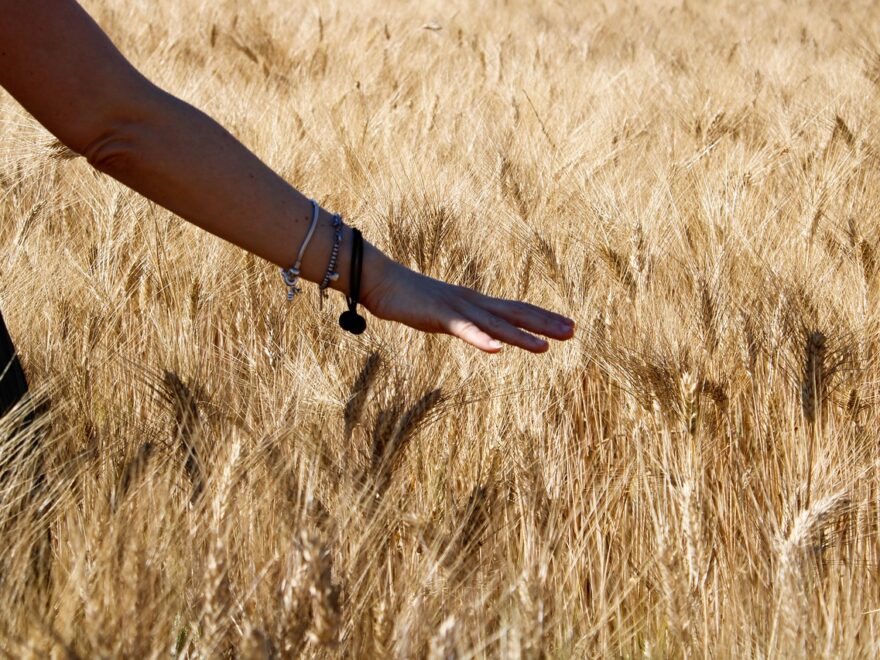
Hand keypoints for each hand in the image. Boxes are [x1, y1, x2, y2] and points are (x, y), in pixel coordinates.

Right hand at [360, 257, 575, 353]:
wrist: (382, 282)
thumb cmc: (411, 299)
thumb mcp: (445, 314)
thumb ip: (465, 323)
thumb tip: (482, 333)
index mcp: (477, 303)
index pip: (517, 309)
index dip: (544, 317)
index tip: (569, 325)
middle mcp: (474, 303)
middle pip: (516, 313)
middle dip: (545, 323)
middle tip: (574, 332)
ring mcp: (458, 309)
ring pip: (496, 325)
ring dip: (521, 336)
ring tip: (546, 348)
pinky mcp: (440, 317)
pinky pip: (464, 330)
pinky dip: (481, 340)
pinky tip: (497, 350)